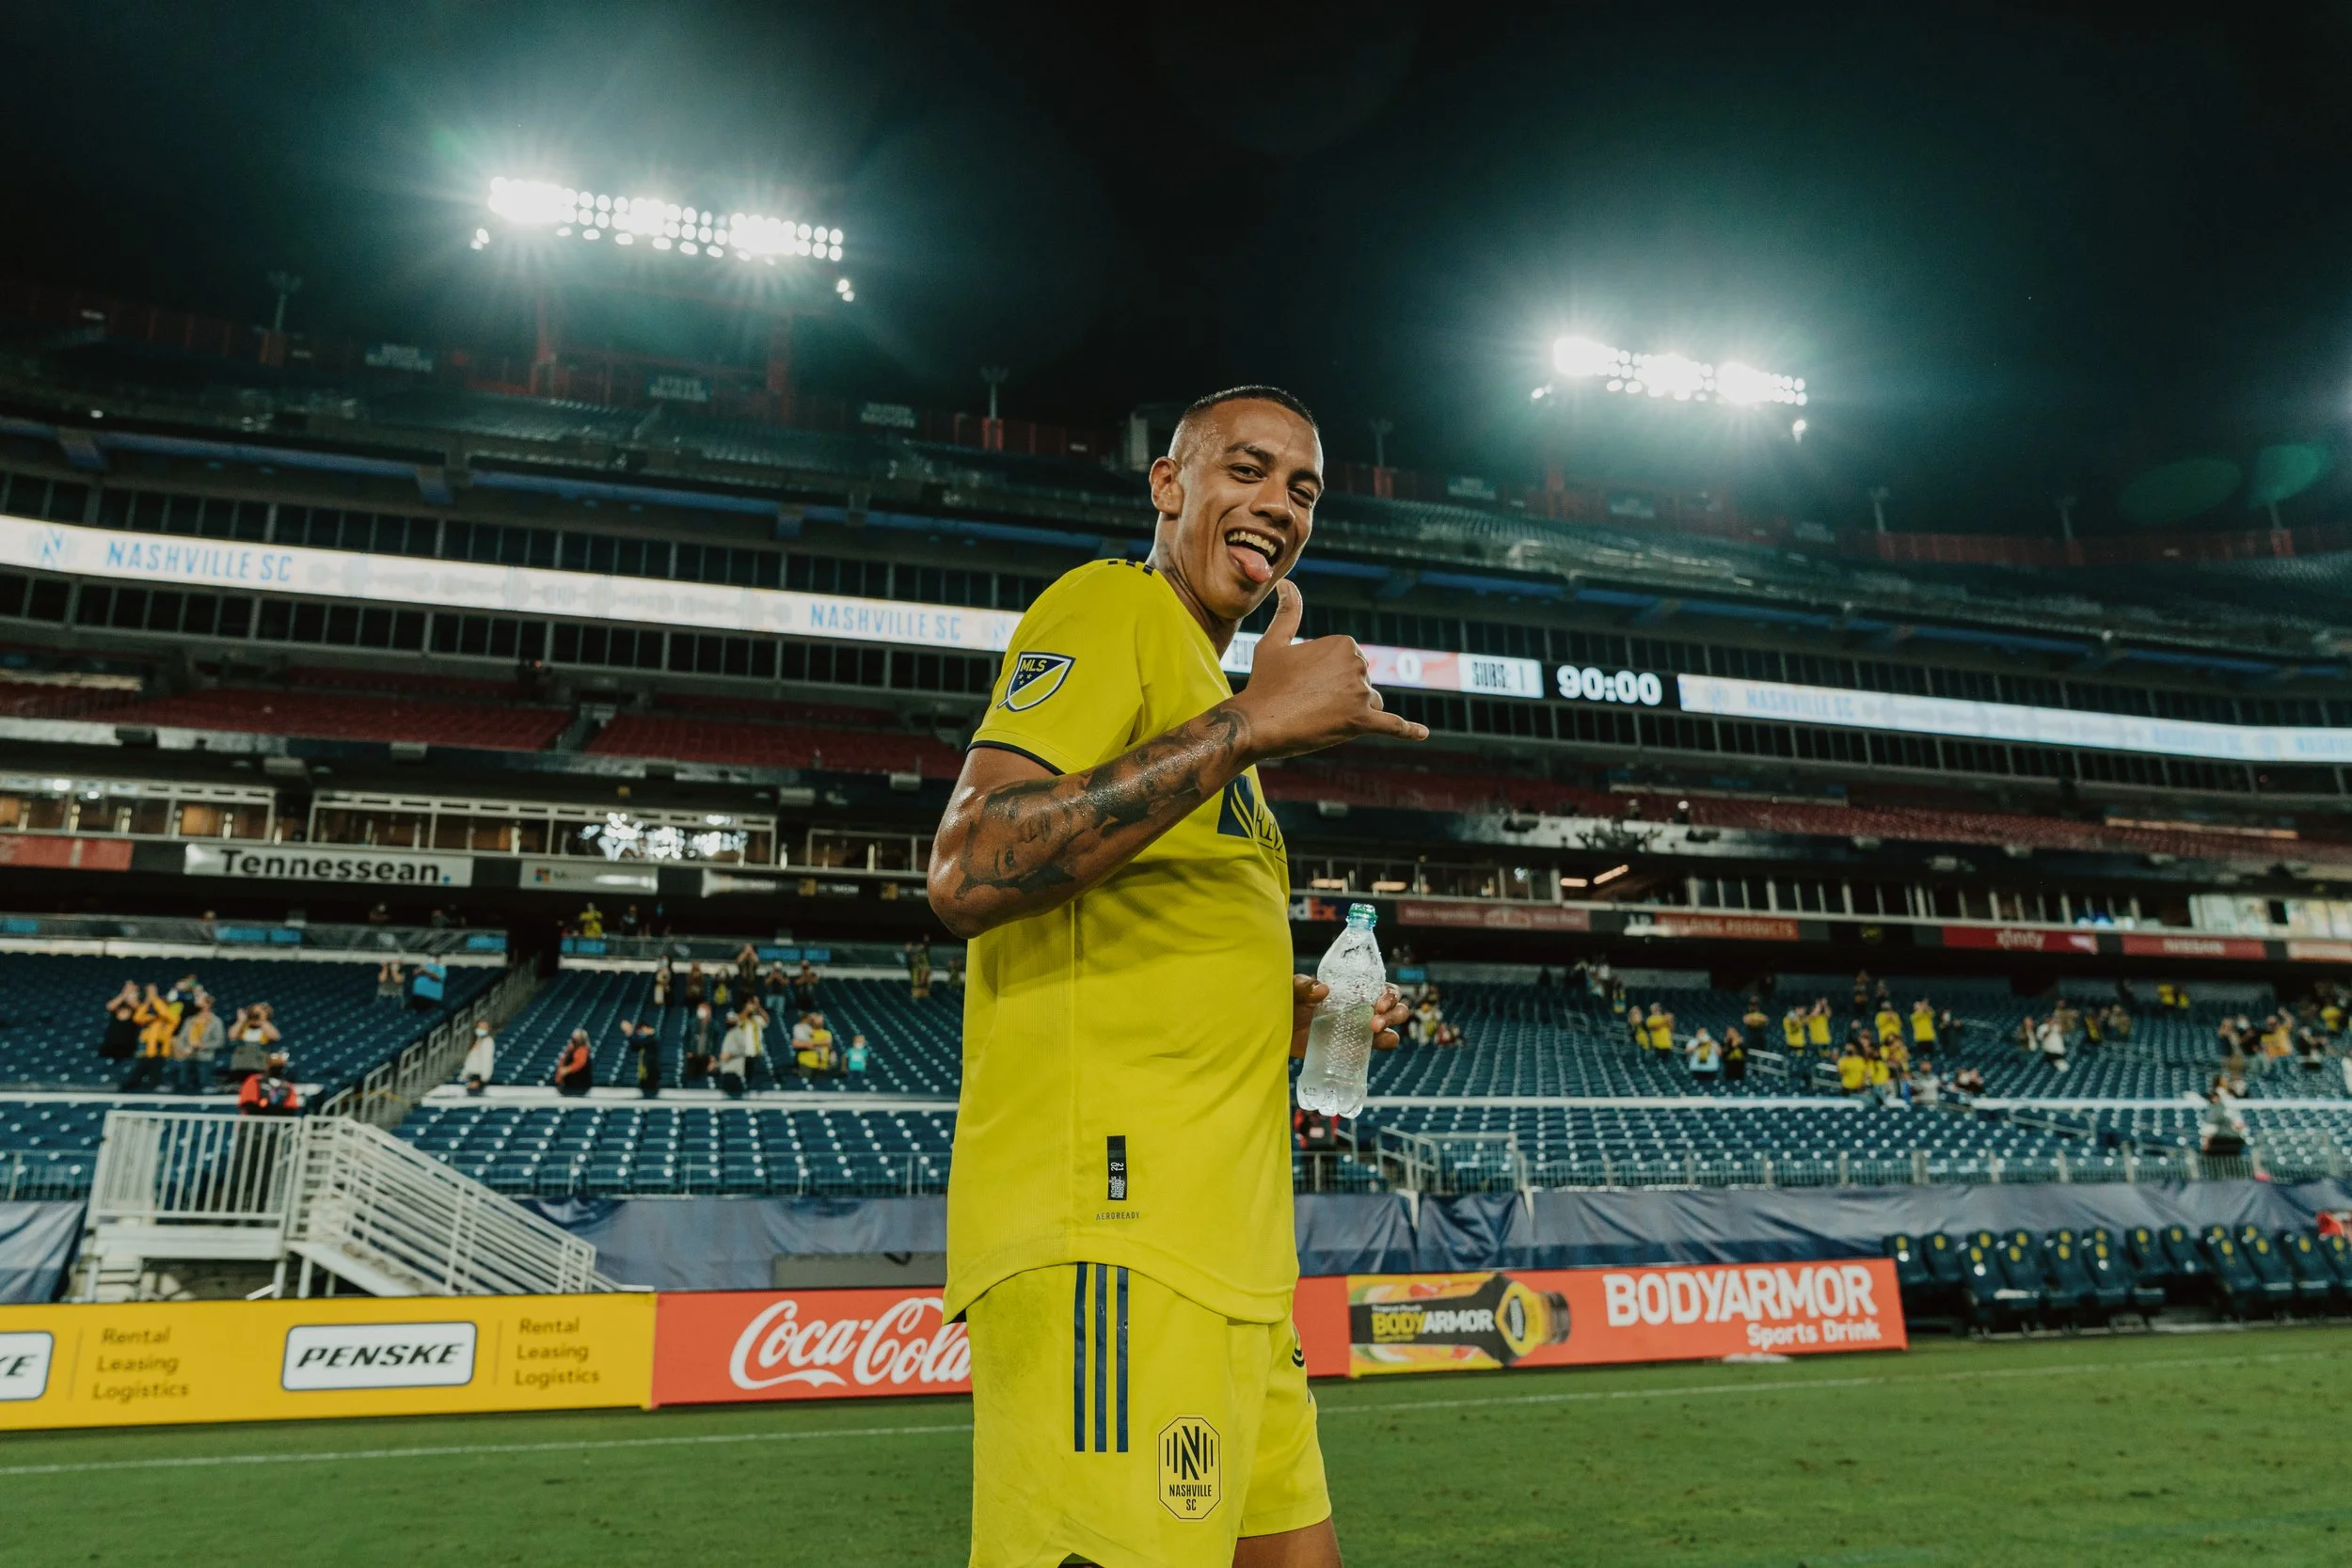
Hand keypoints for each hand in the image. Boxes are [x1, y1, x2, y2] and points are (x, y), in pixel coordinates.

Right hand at [1232, 581, 1428, 760]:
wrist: (1257, 721)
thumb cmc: (1264, 682)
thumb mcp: (1274, 642)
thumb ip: (1288, 613)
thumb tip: (1288, 584)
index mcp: (1344, 643)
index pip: (1350, 664)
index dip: (1327, 679)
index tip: (1304, 684)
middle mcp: (1358, 664)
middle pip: (1362, 683)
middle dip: (1341, 695)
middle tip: (1307, 702)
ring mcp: (1361, 694)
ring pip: (1371, 704)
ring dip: (1353, 712)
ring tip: (1321, 717)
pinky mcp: (1362, 722)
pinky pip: (1392, 726)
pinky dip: (1408, 730)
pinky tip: (1423, 733)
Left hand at [1290, 977, 1408, 1058]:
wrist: (1277, 1029)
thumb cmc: (1288, 1002)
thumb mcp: (1293, 988)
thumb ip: (1305, 985)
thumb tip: (1323, 990)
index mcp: (1353, 989)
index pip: (1383, 987)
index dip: (1389, 994)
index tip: (1377, 1003)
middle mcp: (1362, 1007)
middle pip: (1395, 1007)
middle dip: (1393, 1013)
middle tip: (1375, 1021)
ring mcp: (1359, 1028)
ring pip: (1391, 1028)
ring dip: (1390, 1029)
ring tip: (1374, 1030)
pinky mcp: (1353, 1047)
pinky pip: (1376, 1047)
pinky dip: (1382, 1045)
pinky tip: (1374, 1045)